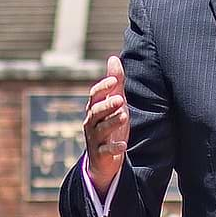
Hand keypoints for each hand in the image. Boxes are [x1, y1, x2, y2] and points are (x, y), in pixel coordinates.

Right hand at [83, 55, 130, 191]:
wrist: (103, 159)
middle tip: (120, 99)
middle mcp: (91, 122)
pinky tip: (123, 145)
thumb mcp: (114, 102)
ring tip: (124, 116)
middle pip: (96, 111)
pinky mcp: (100, 155)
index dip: (103, 87)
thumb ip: (115, 82)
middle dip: (107, 105)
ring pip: (100, 129)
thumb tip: (113, 58)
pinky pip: (105, 151)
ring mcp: (95, 139)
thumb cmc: (109, 125)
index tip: (114, 80)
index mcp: (94, 108)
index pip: (95, 95)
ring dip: (111, 122)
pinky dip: (113, 148)